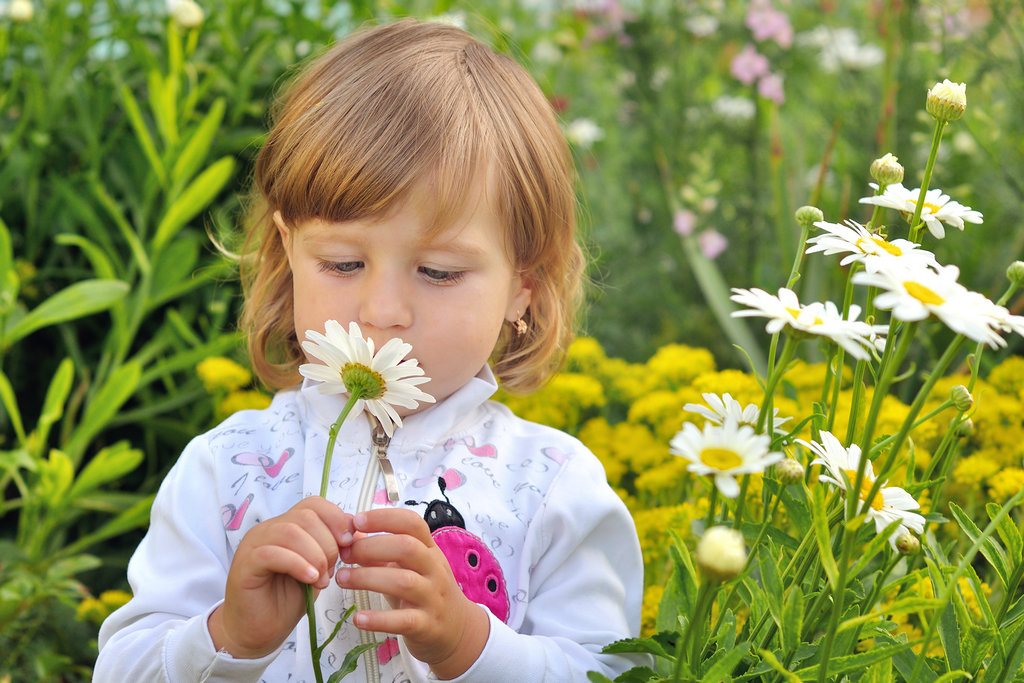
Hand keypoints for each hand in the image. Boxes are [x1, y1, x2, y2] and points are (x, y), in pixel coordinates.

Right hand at [209, 496, 354, 658]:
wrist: (259, 632)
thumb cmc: (288, 600)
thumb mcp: (319, 570)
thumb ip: (334, 549)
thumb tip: (358, 532)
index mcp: (286, 525)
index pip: (314, 504)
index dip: (336, 519)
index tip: (348, 544)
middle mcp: (268, 529)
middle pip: (306, 516)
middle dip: (328, 543)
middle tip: (330, 571)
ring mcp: (254, 544)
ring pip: (290, 532)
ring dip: (315, 556)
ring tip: (320, 580)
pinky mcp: (245, 565)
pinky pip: (272, 553)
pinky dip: (297, 564)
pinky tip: (309, 580)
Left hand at [336, 508, 489, 678]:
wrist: (457, 629)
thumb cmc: (424, 592)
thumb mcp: (408, 567)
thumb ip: (382, 551)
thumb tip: (350, 535)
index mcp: (429, 549)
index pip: (412, 523)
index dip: (384, 518)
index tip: (357, 521)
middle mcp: (434, 569)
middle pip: (407, 547)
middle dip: (371, 547)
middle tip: (345, 554)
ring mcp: (433, 597)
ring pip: (403, 581)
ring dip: (367, 578)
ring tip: (342, 579)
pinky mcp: (427, 625)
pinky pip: (403, 620)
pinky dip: (378, 619)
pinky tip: (358, 618)